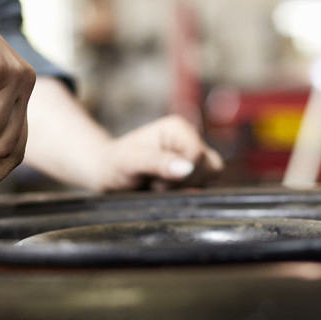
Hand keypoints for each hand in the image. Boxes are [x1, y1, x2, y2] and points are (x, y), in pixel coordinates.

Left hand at [95, 115, 223, 190]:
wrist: (108, 172)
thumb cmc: (116, 163)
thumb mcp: (130, 161)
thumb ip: (158, 162)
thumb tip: (187, 168)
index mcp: (178, 128)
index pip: (198, 155)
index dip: (180, 174)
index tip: (155, 178)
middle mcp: (189, 137)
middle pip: (210, 166)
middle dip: (183, 182)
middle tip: (156, 182)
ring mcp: (194, 154)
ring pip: (212, 175)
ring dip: (186, 187)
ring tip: (160, 184)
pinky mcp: (195, 170)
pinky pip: (206, 184)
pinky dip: (187, 191)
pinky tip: (166, 189)